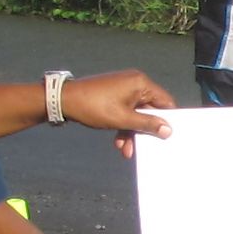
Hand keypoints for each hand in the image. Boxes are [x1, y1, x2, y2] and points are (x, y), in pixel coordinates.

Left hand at [61, 69, 175, 158]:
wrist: (64, 100)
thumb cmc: (95, 107)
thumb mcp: (123, 119)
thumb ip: (147, 124)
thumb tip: (168, 130)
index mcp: (141, 83)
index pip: (165, 101)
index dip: (167, 119)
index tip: (168, 136)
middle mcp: (135, 83)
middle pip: (150, 110)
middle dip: (144, 131)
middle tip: (144, 148)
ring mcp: (124, 88)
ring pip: (136, 114)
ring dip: (132, 132)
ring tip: (125, 149)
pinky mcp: (114, 94)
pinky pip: (126, 111)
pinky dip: (123, 125)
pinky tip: (118, 141)